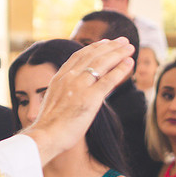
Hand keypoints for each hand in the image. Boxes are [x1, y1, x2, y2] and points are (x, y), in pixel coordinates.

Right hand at [22, 38, 134, 164]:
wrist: (46, 136)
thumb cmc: (49, 126)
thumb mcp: (53, 102)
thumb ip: (63, 93)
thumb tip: (70, 94)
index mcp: (59, 78)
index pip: (79, 56)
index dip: (94, 48)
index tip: (105, 42)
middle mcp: (69, 78)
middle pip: (92, 56)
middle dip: (110, 46)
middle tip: (123, 40)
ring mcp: (80, 87)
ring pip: (102, 64)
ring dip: (118, 53)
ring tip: (130, 47)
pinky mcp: (90, 99)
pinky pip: (108, 80)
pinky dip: (120, 69)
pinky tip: (130, 62)